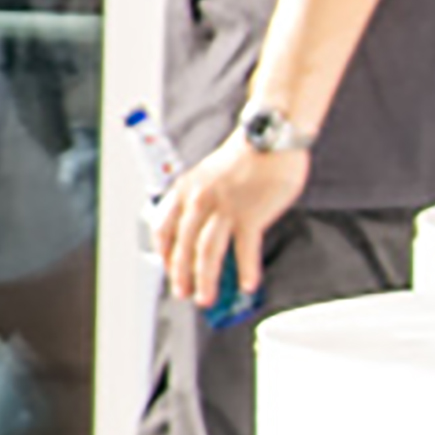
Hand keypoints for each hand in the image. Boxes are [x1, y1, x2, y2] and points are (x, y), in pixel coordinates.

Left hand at [152, 124, 310, 319]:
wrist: (270, 136)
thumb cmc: (245, 156)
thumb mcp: (208, 174)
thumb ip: (201, 199)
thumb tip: (202, 230)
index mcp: (185, 189)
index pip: (163, 228)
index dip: (164, 253)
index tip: (168, 268)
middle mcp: (200, 200)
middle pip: (184, 247)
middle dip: (181, 275)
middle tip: (183, 293)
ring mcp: (225, 208)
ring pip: (208, 253)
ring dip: (205, 280)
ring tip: (205, 298)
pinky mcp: (251, 215)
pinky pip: (245, 250)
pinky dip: (245, 270)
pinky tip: (246, 285)